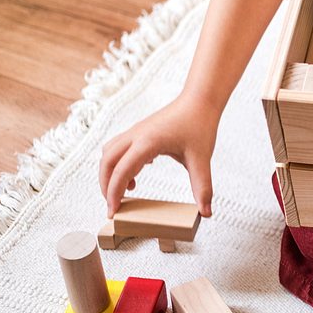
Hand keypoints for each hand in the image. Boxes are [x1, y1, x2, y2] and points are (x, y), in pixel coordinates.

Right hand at [99, 95, 217, 218]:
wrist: (199, 100)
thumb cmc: (200, 125)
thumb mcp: (202, 159)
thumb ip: (203, 187)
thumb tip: (206, 213)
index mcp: (147, 142)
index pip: (121, 171)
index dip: (113, 193)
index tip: (113, 212)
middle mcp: (136, 135)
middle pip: (106, 162)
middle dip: (105, 185)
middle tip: (114, 205)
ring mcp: (135, 131)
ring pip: (109, 153)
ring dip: (110, 172)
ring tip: (126, 191)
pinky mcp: (139, 130)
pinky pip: (119, 148)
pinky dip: (119, 163)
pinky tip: (137, 175)